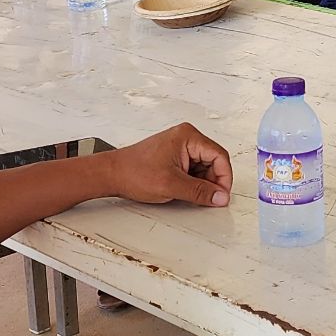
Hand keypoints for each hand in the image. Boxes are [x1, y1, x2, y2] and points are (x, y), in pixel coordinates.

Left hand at [110, 123, 231, 206]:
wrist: (112, 174)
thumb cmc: (134, 172)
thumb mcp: (172, 185)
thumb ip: (200, 192)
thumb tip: (220, 196)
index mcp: (188, 136)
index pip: (219, 156)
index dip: (224, 178)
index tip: (222, 195)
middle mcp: (186, 138)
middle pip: (213, 161)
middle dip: (212, 181)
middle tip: (208, 199)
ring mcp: (180, 146)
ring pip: (204, 167)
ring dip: (201, 183)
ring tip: (188, 194)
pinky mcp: (175, 156)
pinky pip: (193, 169)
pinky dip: (192, 182)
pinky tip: (183, 190)